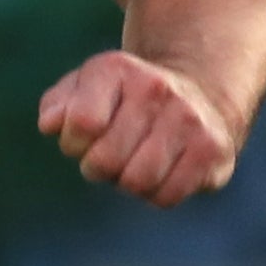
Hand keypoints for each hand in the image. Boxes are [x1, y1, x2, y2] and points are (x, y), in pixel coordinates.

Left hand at [38, 50, 243, 205]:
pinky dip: (156, 194)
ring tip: (136, 161)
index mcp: (116, 69)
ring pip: (137, 182)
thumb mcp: (87, 89)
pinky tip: (163, 171)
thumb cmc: (125, 101)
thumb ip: (58, 104)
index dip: (74, 144)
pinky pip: (166, 196)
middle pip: (105, 161)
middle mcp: (157, 88)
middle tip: (112, 153)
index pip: (80, 124)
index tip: (85, 138)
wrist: (198, 93)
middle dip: (100, 167)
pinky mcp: (214, 149)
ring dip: (128, 182)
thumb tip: (51, 125)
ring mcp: (189, 118)